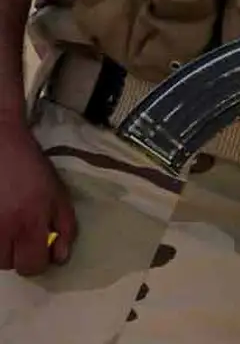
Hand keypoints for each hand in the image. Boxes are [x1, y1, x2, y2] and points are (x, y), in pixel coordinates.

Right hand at [0, 126, 76, 275]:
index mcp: (29, 223)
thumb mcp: (58, 195)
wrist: (0, 143)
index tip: (40, 249)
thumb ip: (65, 228)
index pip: (31, 266)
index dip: (38, 261)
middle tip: (20, 233)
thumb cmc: (31, 168)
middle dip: (17, 254)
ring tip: (6, 225)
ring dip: (0, 247)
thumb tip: (60, 257)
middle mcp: (2, 229)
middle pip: (8, 264)